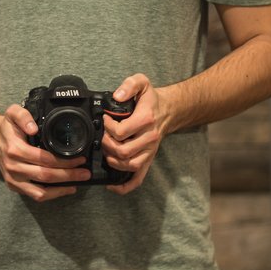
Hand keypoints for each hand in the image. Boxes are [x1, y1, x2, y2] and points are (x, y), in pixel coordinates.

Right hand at [0, 105, 91, 201]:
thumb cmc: (7, 127)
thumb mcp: (13, 113)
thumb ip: (23, 116)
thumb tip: (33, 128)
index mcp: (15, 150)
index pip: (44, 159)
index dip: (64, 161)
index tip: (79, 158)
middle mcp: (13, 167)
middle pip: (46, 176)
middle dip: (69, 175)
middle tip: (85, 172)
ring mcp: (13, 179)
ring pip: (41, 191)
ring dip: (62, 189)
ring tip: (77, 183)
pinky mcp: (15, 187)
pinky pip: (36, 196)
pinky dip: (52, 194)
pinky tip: (65, 188)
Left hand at [102, 73, 164, 194]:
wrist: (168, 110)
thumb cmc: (151, 99)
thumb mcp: (141, 83)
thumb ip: (129, 85)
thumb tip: (117, 96)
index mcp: (146, 120)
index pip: (121, 131)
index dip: (107, 127)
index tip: (104, 120)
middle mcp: (149, 138)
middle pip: (123, 151)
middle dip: (107, 144)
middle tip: (103, 136)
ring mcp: (149, 152)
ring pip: (128, 165)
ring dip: (112, 161)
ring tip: (106, 150)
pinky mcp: (148, 160)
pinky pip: (138, 179)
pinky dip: (124, 186)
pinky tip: (111, 185)